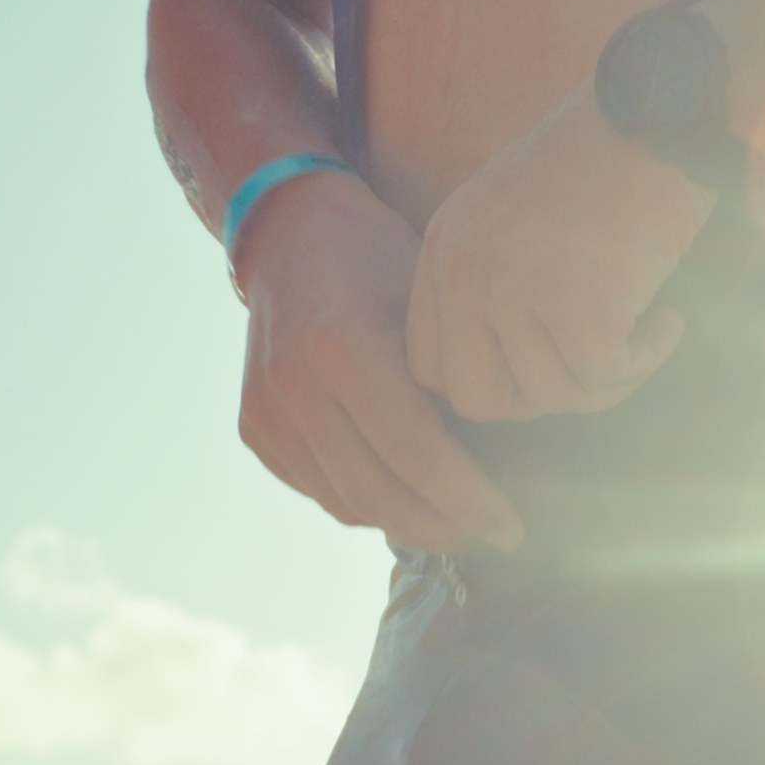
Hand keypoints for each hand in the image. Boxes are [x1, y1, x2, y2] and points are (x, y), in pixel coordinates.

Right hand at [236, 166, 522, 549]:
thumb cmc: (379, 256)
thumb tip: (511, 460)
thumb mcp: (428, 302)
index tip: (511, 524)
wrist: (289, 231)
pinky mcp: (253, 429)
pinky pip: (319, 491)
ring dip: (407, 523)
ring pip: (347, 503)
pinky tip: (407, 494)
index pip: (417, 454)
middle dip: (444, 526)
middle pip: (380, 493)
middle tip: (492, 533)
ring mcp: (264, 413)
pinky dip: (367, 503)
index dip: (470, 500)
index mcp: (341, 347)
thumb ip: (455, 379)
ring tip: (456, 520)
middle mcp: (293, 387)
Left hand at [407, 83, 711, 421]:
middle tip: (591, 367)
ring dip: (605, 379)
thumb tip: (512, 384)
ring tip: (643, 327)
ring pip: (550, 395)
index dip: (488, 381)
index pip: (428, 366)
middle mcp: (464, 270)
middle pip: (476, 398)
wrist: (663, 110)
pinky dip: (644, 361)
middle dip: (538, 399)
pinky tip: (667, 320)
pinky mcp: (576, 303)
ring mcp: (515, 288)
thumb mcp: (513, 214)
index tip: (543, 363)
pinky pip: (605, 378)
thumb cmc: (607, 158)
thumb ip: (491, 284)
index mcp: (443, 246)